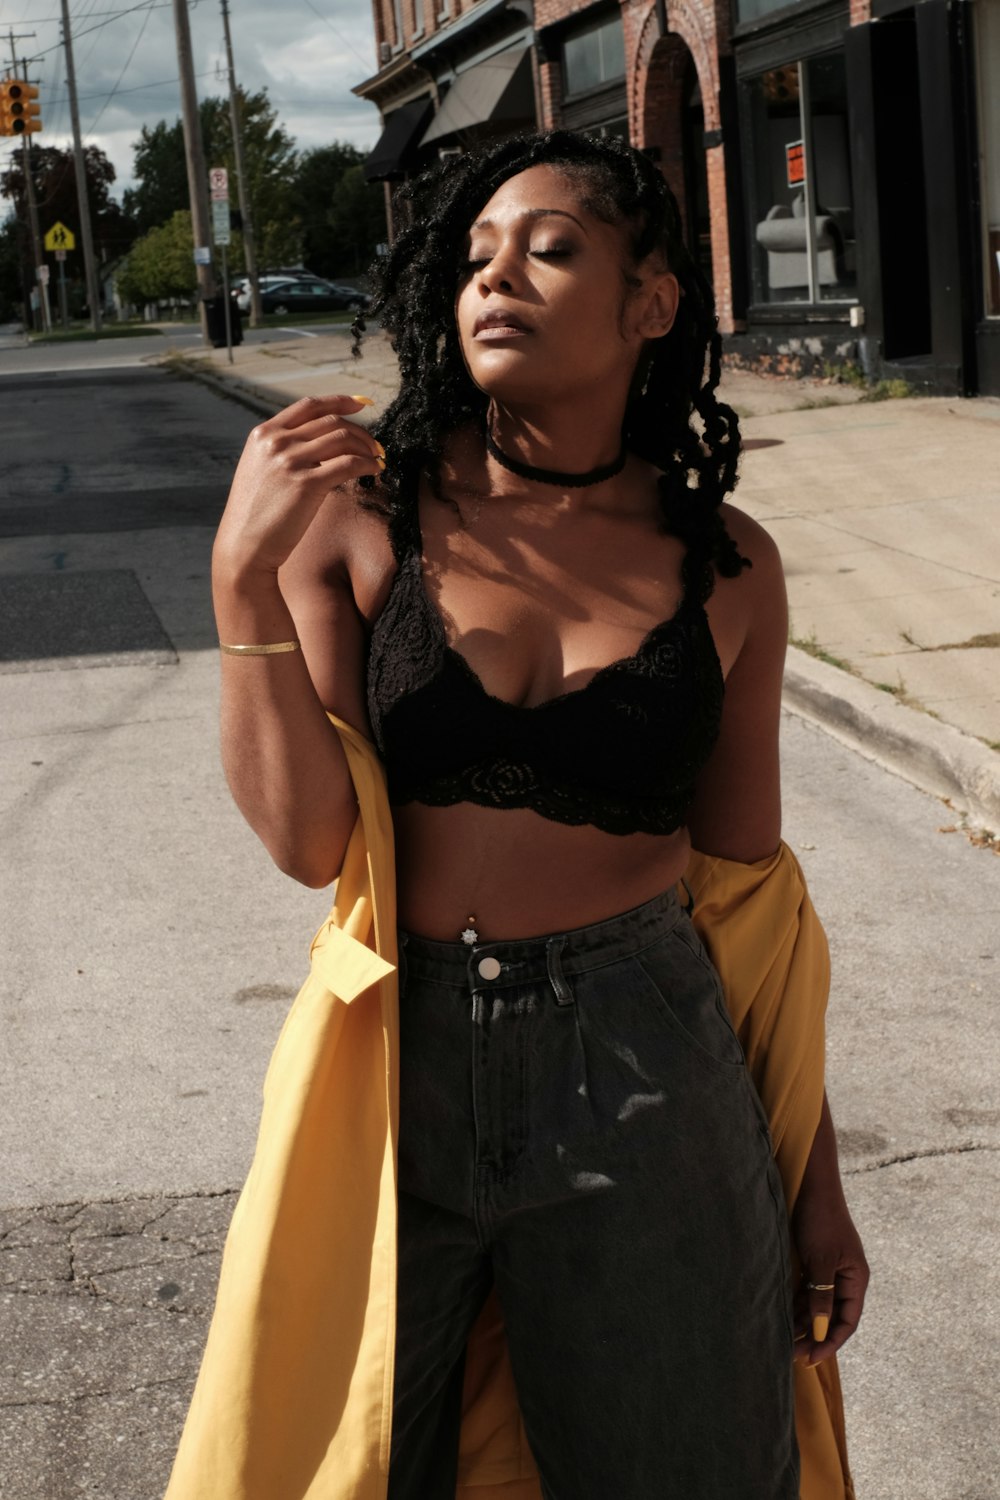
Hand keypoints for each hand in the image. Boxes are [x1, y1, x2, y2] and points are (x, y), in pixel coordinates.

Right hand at [215, 394, 383, 576]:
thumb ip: (282, 451)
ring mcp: (291, 461)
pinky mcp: (307, 484)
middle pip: (331, 421)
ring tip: (377, 459)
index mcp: (264, 434)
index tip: (362, 403)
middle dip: (361, 431)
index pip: (309, 406)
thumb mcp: (260, 470)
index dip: (340, 401)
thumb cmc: (255, 516)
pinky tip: (374, 471)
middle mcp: (276, 442)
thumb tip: (319, 444)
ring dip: (367, 447)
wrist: (244, 546)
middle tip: (376, 446)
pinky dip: (366, 465)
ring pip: (343, 438)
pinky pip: (348, 464)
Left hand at [791, 1187, 868, 1367]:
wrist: (812, 1187)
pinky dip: (798, 1306)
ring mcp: (830, 1271)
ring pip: (818, 1306)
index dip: (831, 1341)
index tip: (813, 1356)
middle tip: (794, 1355)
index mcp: (856, 1279)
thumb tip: (818, 1328)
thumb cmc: (822, 1220)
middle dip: (815, 1336)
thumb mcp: (821, 1260)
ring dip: (804, 1323)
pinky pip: (808, 1292)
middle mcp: (846, 1279)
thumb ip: (821, 1295)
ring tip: (785, 1341)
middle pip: (832, 1316)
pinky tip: (784, 1318)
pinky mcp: (815, 1264)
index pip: (847, 1321)